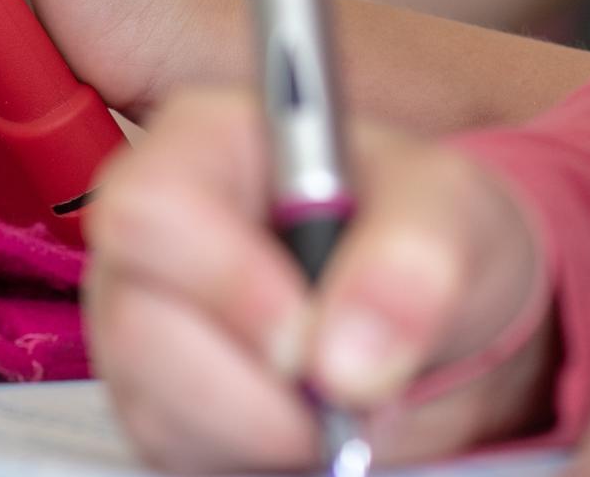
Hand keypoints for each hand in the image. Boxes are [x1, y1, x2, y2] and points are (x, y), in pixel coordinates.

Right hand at [82, 88, 556, 472]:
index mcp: (204, 144)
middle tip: (339, 389)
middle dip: (249, 385)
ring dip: (262, 429)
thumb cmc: (430, 232)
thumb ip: (412, 258)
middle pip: (136, 324)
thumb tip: (345, 355)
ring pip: (152, 405)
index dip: (222, 281)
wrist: (442, 317)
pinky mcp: (159, 402)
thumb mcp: (454, 212)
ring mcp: (142, 321)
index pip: (153, 207)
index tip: (307, 336)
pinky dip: (253, 458)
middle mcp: (153, 232)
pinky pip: (176, 453)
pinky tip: (308, 422)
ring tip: (339, 401)